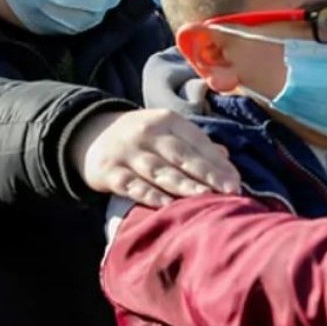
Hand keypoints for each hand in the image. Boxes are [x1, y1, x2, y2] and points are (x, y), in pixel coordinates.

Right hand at [70, 109, 240, 206]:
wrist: (90, 134)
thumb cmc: (141, 138)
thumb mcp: (166, 131)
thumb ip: (194, 144)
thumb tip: (225, 157)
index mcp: (167, 121)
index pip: (197, 142)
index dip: (217, 163)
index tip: (235, 182)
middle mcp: (148, 133)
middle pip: (180, 155)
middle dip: (206, 173)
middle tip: (229, 191)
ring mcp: (128, 152)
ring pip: (158, 169)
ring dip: (182, 184)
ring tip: (204, 198)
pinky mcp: (110, 171)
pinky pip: (131, 184)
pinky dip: (148, 194)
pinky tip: (165, 205)